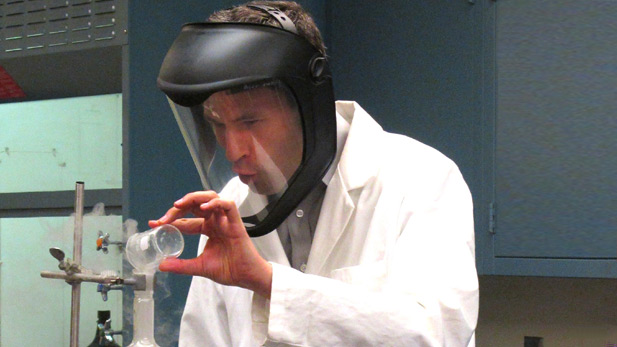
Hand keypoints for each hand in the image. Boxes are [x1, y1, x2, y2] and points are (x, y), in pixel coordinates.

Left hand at [149, 191, 271, 298]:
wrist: (246, 277)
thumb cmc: (229, 270)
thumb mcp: (199, 267)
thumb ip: (181, 265)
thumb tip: (161, 265)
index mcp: (208, 229)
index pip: (186, 220)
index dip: (170, 220)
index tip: (154, 224)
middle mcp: (215, 221)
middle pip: (195, 204)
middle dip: (178, 207)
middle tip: (164, 218)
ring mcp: (225, 220)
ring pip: (211, 197)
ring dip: (194, 198)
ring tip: (179, 204)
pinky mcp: (236, 222)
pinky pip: (227, 205)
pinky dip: (216, 202)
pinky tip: (204, 206)